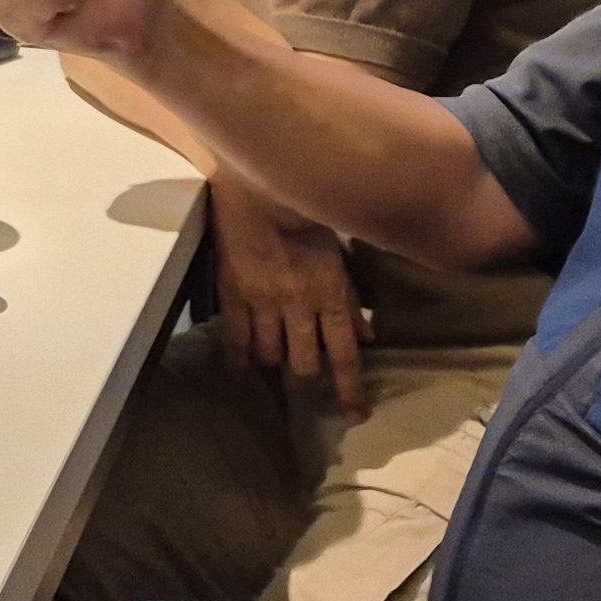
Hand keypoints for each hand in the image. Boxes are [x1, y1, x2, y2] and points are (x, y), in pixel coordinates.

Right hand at [211, 178, 367, 413]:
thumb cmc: (309, 212)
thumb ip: (352, 298)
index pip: (344, 355)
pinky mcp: (232, 292)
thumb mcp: (339, 255)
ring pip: (270, 356)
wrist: (263, 184)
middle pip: (304, 364)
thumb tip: (368, 337)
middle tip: (308, 395)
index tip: (355, 415)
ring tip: (275, 375)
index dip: (350, 390)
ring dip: (276, 368)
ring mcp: (262, 302)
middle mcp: (298, 306)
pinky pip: (235, 337)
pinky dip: (238, 359)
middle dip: (309, 386)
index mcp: (329, 294)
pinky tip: (239, 372)